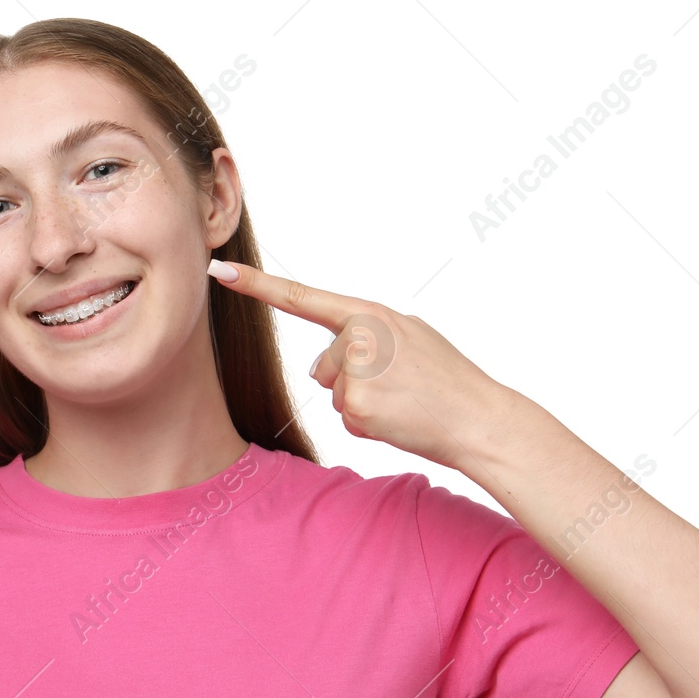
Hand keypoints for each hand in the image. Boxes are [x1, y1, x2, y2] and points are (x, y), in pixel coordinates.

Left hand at [207, 260, 511, 472]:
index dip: (256, 285)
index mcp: (370, 313)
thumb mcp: (408, 338)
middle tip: (401, 386)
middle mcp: (359, 335)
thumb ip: (362, 338)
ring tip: (404, 400)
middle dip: (352, 383)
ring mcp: (356, 370)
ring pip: (336, 396)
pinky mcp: (357, 405)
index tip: (219, 271)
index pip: (303, 298)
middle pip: (324, 368)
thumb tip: (322, 367)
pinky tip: (400, 418)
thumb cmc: (446, 380)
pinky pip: (348, 420)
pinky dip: (371, 426)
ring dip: (364, 405)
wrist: (479, 417)